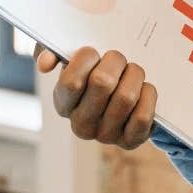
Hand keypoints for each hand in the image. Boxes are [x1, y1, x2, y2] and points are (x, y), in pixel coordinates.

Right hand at [36, 45, 157, 149]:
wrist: (122, 91)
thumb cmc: (92, 69)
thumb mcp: (70, 57)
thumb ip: (52, 52)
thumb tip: (45, 64)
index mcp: (62, 104)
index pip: (71, 81)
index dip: (86, 58)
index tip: (93, 51)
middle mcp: (80, 125)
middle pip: (103, 83)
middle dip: (115, 60)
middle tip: (117, 58)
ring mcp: (105, 136)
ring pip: (126, 96)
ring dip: (135, 74)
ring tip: (132, 71)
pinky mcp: (130, 141)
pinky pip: (142, 115)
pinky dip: (148, 95)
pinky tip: (143, 88)